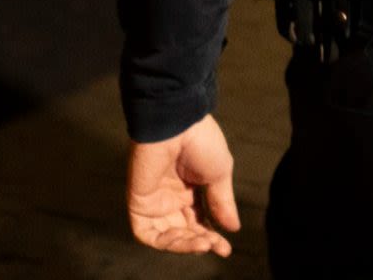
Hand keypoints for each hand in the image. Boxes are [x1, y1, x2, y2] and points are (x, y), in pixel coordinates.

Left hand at [127, 115, 239, 256]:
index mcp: (191, 188)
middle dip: (201, 241)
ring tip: (204, 243)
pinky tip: (186, 240)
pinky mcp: (139, 202)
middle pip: (185, 230)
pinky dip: (165, 242)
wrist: (177, 124)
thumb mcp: (219, 173)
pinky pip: (148, 233)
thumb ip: (222, 202)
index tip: (226, 248)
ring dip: (185, 244)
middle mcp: (172, 196)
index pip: (200, 220)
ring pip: (167, 236)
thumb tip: (233, 227)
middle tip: (217, 246)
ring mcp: (155, 200)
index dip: (213, 235)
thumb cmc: (201, 141)